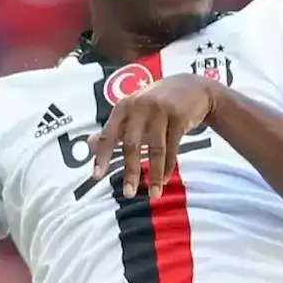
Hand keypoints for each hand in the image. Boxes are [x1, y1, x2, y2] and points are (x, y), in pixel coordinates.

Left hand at [90, 74, 216, 197]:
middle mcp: (140, 106)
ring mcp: (161, 110)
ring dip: (153, 174)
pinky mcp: (179, 117)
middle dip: (131, 171)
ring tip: (153, 194)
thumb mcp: (133, 110)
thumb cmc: (157, 103)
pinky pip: (172, 148)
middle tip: (128, 193)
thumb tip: (90, 144)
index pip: (109, 134)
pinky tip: (164, 179)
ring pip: (155, 149)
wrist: (193, 88)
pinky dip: (168, 166)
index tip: (97, 176)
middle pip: (132, 144)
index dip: (102, 156)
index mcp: (124, 106)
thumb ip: (113, 128)